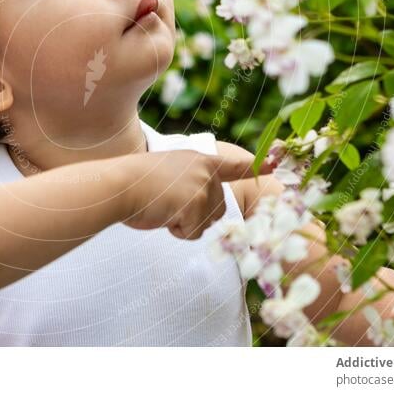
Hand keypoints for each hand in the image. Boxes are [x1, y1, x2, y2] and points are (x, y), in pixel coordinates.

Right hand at [121, 150, 272, 239]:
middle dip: (194, 215)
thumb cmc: (134, 183)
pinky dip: (177, 231)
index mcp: (200, 160)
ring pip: (207, 223)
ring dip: (185, 224)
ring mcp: (204, 186)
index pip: (234, 165)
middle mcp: (207, 171)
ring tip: (163, 207)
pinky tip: (162, 214)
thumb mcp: (168, 174)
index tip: (274, 166)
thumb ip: (190, 183)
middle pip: (217, 209)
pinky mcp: (198, 204)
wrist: (119, 185)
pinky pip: (193, 233)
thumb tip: (201, 208)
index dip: (254, 167)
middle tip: (166, 203)